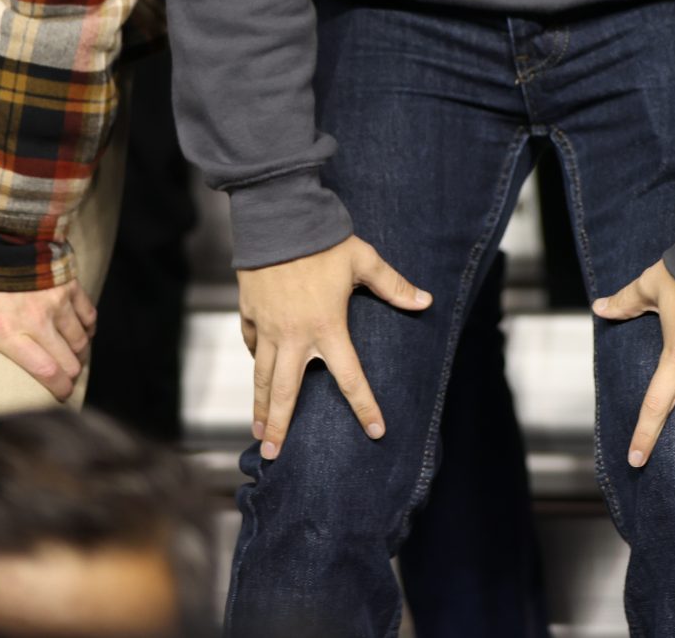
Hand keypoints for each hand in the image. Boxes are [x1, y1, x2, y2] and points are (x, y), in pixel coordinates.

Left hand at [0, 274, 99, 400]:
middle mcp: (36, 322)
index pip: (44, 370)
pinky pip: (88, 313)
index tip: (61, 396)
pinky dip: (88, 326)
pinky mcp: (69, 285)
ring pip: (80, 338)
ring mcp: (57, 303)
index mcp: (5, 332)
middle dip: (71, 374)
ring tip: (74, 358)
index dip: (58, 387)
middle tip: (68, 381)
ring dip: (79, 351)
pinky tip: (85, 332)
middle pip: (68, 359)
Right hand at [236, 236, 429, 458]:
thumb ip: (393, 285)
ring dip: (259, 406)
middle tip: (271, 455)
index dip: (365, 406)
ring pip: (260, 376)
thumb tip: (425, 301)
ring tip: (258, 432)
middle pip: (285, 392)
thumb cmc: (323, 240)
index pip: (350, 377)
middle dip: (280, 426)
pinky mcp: (249, 313)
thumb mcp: (364, 260)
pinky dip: (254, 360)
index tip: (375, 431)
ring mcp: (268, 327)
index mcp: (327, 327)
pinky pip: (251, 344)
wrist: (278, 218)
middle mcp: (294, 336)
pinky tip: (256, 374)